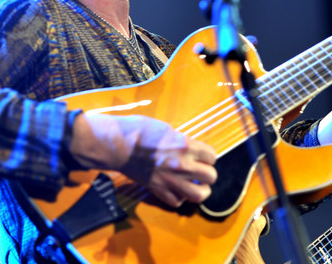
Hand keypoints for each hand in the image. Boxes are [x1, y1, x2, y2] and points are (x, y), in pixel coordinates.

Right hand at [70, 113, 217, 206]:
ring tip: (196, 186)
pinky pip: (177, 202)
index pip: (212, 156)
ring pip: (199, 195)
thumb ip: (183, 141)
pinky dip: (179, 198)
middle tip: (200, 171)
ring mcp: (171, 180)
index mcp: (186, 146)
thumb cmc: (140, 130)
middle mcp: (183, 165)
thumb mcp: (168, 129)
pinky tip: (176, 190)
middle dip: (207, 174)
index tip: (202, 156)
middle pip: (211, 177)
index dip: (208, 156)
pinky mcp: (158, 190)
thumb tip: (191, 148)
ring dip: (201, 190)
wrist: (119, 144)